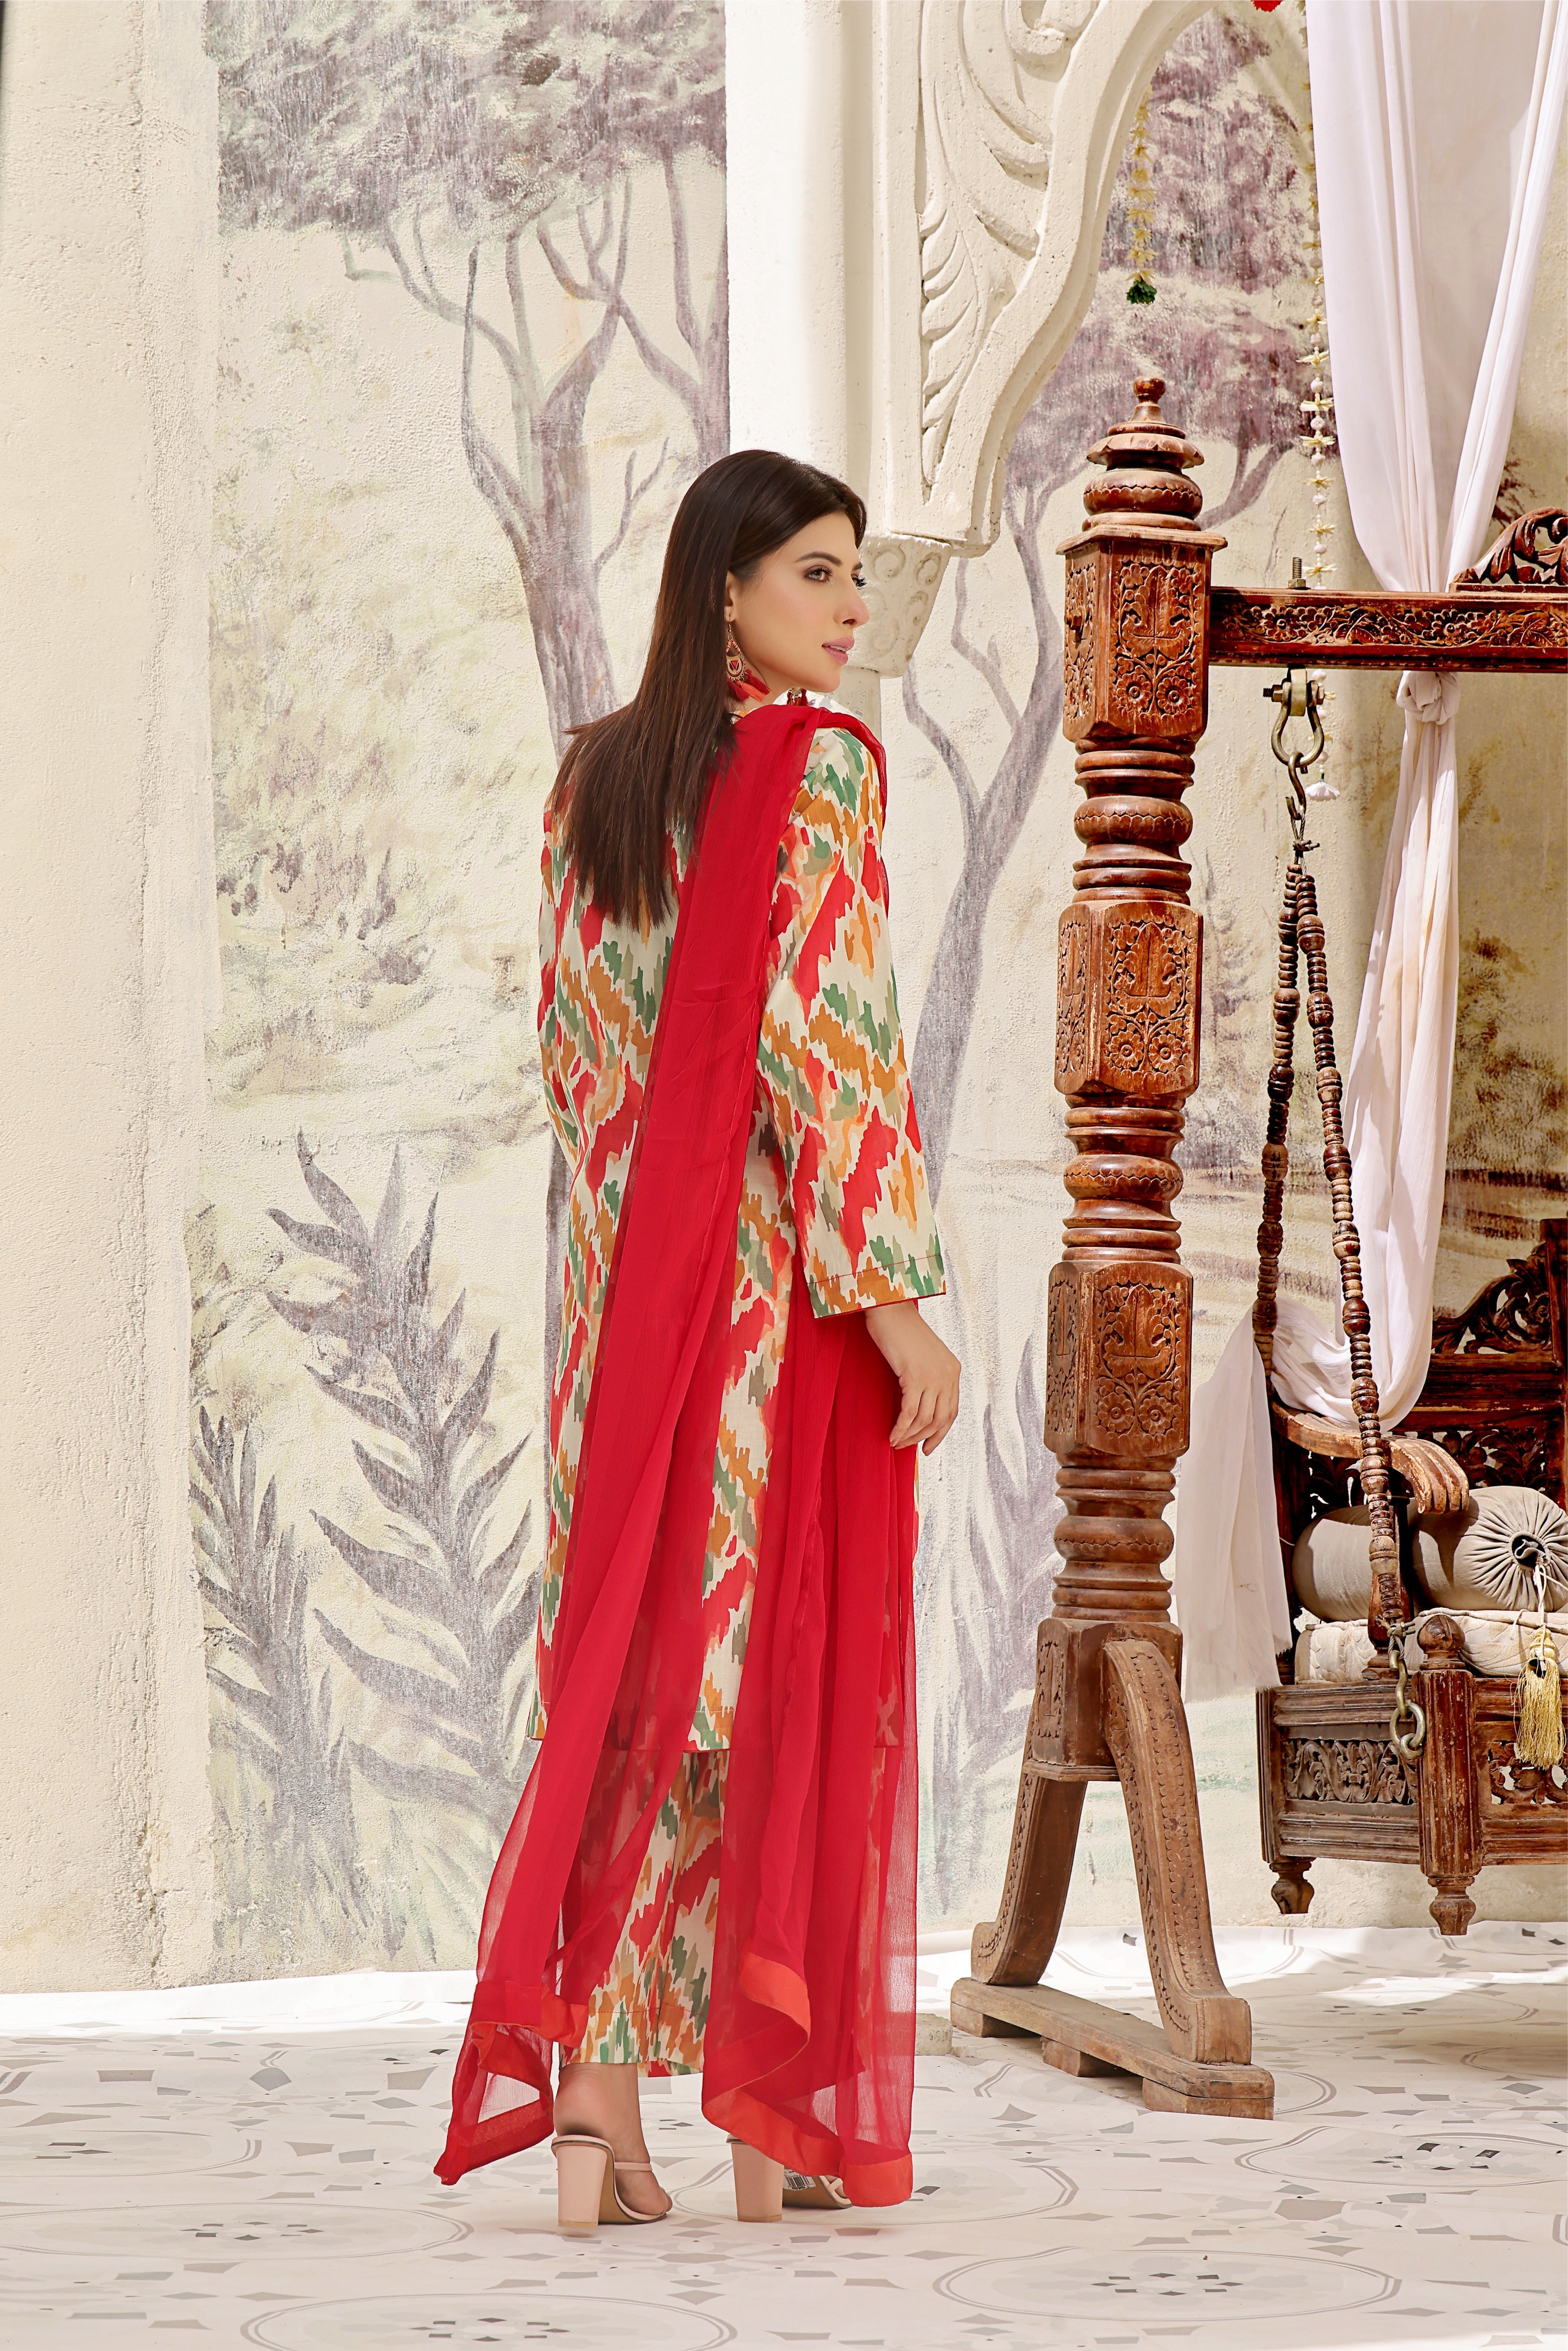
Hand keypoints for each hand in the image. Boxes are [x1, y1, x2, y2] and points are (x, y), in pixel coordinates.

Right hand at [862, 1300, 959, 1453]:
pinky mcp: (914, 1376)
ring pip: (924, 1418)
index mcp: (952, 1370)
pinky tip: (892, 1434)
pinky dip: (901, 1427)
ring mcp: (933, 1376)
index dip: (939, 1433)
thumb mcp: (922, 1356)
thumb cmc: (899, 1330)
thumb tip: (919, 1406)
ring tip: (895, 1442)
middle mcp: (947, 1374)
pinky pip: (909, 1412)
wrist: (889, 1308)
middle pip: (940, 1419)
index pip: (951, 1411)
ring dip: (909, 1435)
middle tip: (906, 1447)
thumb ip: (927, 1377)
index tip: (927, 1446)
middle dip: (923, 1437)